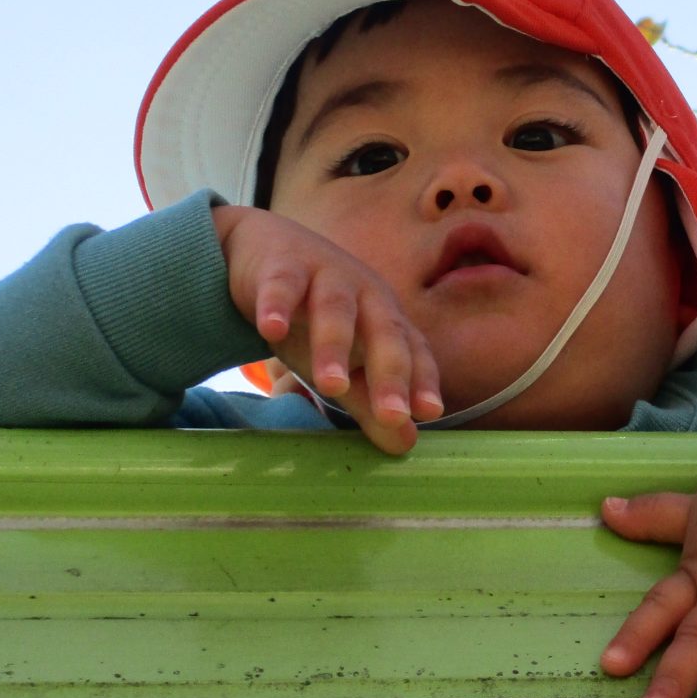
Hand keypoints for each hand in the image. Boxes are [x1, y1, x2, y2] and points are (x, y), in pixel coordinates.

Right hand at [215, 204, 443, 455]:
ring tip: (330, 386)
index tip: (429, 414)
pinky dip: (275, 306)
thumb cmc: (313, 318)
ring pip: (334, 310)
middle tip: (392, 415)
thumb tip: (406, 446)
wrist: (266, 251)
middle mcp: (364, 294)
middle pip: (382, 332)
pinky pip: (281, 286)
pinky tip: (270, 330)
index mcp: (386, 318)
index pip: (412, 350)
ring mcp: (325, 276)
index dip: (422, 380)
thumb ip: (369, 404)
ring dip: (334, 346)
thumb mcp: (342, 363)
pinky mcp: (281, 267)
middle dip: (389, 373)